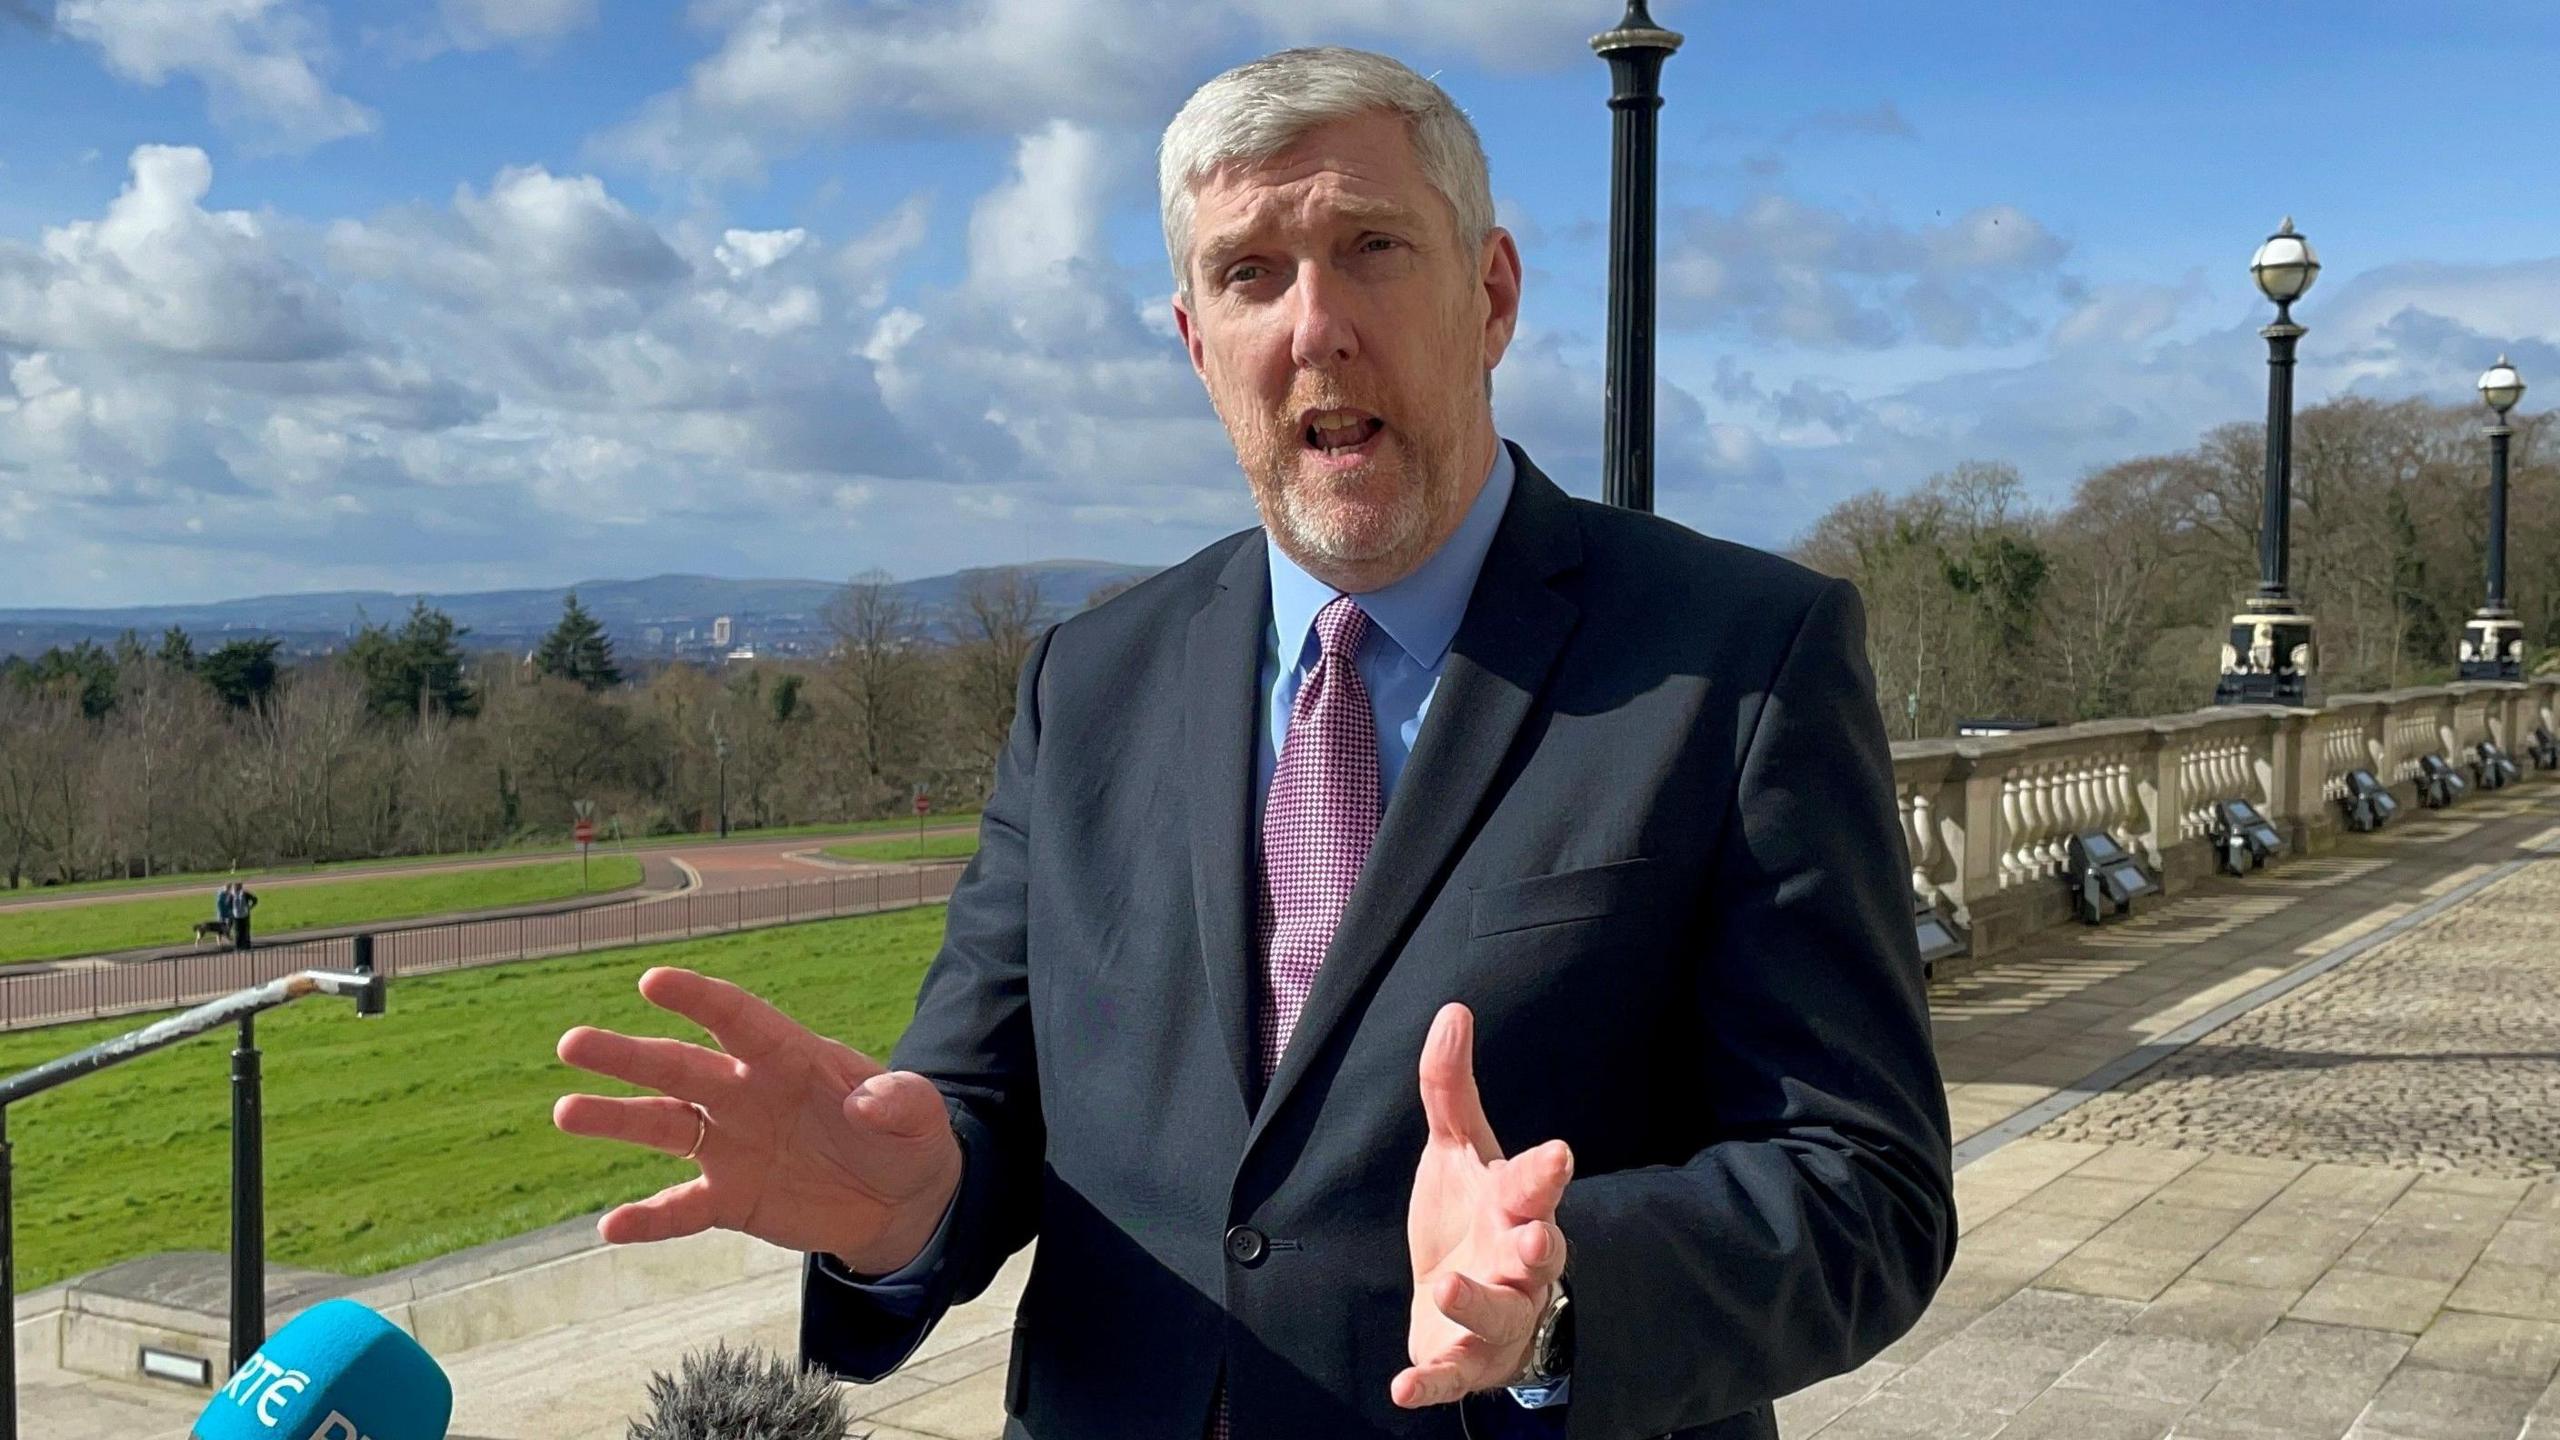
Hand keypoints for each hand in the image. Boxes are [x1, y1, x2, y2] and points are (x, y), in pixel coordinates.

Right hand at [551, 966, 961, 1271]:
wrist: (901, 1200)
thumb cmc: (905, 1137)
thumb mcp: (921, 1116)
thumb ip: (900, 1100)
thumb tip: (867, 1103)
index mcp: (789, 1056)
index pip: (738, 1018)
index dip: (698, 999)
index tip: (653, 981)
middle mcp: (746, 1093)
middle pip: (680, 1067)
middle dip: (628, 1055)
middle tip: (573, 1043)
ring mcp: (732, 1145)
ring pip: (664, 1127)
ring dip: (617, 1119)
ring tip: (566, 1112)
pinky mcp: (731, 1198)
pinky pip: (681, 1209)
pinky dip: (648, 1219)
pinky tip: (610, 1227)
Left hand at [1391, 1003, 1572, 1409]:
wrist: (1467, 1302)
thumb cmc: (1473, 1217)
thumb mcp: (1457, 1151)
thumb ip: (1451, 1089)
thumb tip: (1453, 1010)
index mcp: (1516, 1207)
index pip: (1537, 1185)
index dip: (1545, 1172)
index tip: (1558, 1152)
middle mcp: (1517, 1264)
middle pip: (1537, 1255)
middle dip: (1537, 1247)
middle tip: (1534, 1239)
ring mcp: (1496, 1316)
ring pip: (1497, 1314)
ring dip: (1476, 1301)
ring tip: (1447, 1285)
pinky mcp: (1465, 1361)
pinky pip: (1453, 1374)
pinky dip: (1431, 1382)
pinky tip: (1403, 1387)